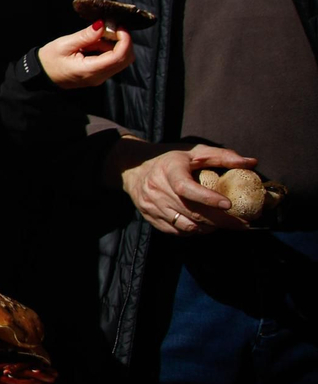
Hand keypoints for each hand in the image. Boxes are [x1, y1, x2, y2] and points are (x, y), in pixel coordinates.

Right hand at [38, 24, 132, 87]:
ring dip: (117, 45)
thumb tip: (102, 24)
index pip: (119, 57)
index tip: (119, 26)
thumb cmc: (49, 59)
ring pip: (121, 61)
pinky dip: (111, 49)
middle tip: (113, 27)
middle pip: (125, 60)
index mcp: (90, 70)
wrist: (41, 74)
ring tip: (101, 33)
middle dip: (124, 42)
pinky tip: (98, 41)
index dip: (125, 40)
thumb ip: (86, 35)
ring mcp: (99, 77)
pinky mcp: (98, 75)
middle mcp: (99, 77)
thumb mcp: (65, 44)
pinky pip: (112, 62)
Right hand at [112, 140, 256, 234]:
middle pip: (192, 211)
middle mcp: (157, 189)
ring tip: (225, 224)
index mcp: (168, 170)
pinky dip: (195, 231)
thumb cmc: (170, 159)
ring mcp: (152, 206)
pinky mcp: (150, 218)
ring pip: (186, 225)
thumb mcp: (194, 152)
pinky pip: (177, 231)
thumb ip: (222, 156)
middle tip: (243, 224)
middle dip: (221, 220)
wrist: (133, 168)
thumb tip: (251, 163)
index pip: (186, 188)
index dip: (208, 198)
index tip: (229, 204)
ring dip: (209, 228)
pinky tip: (206, 226)